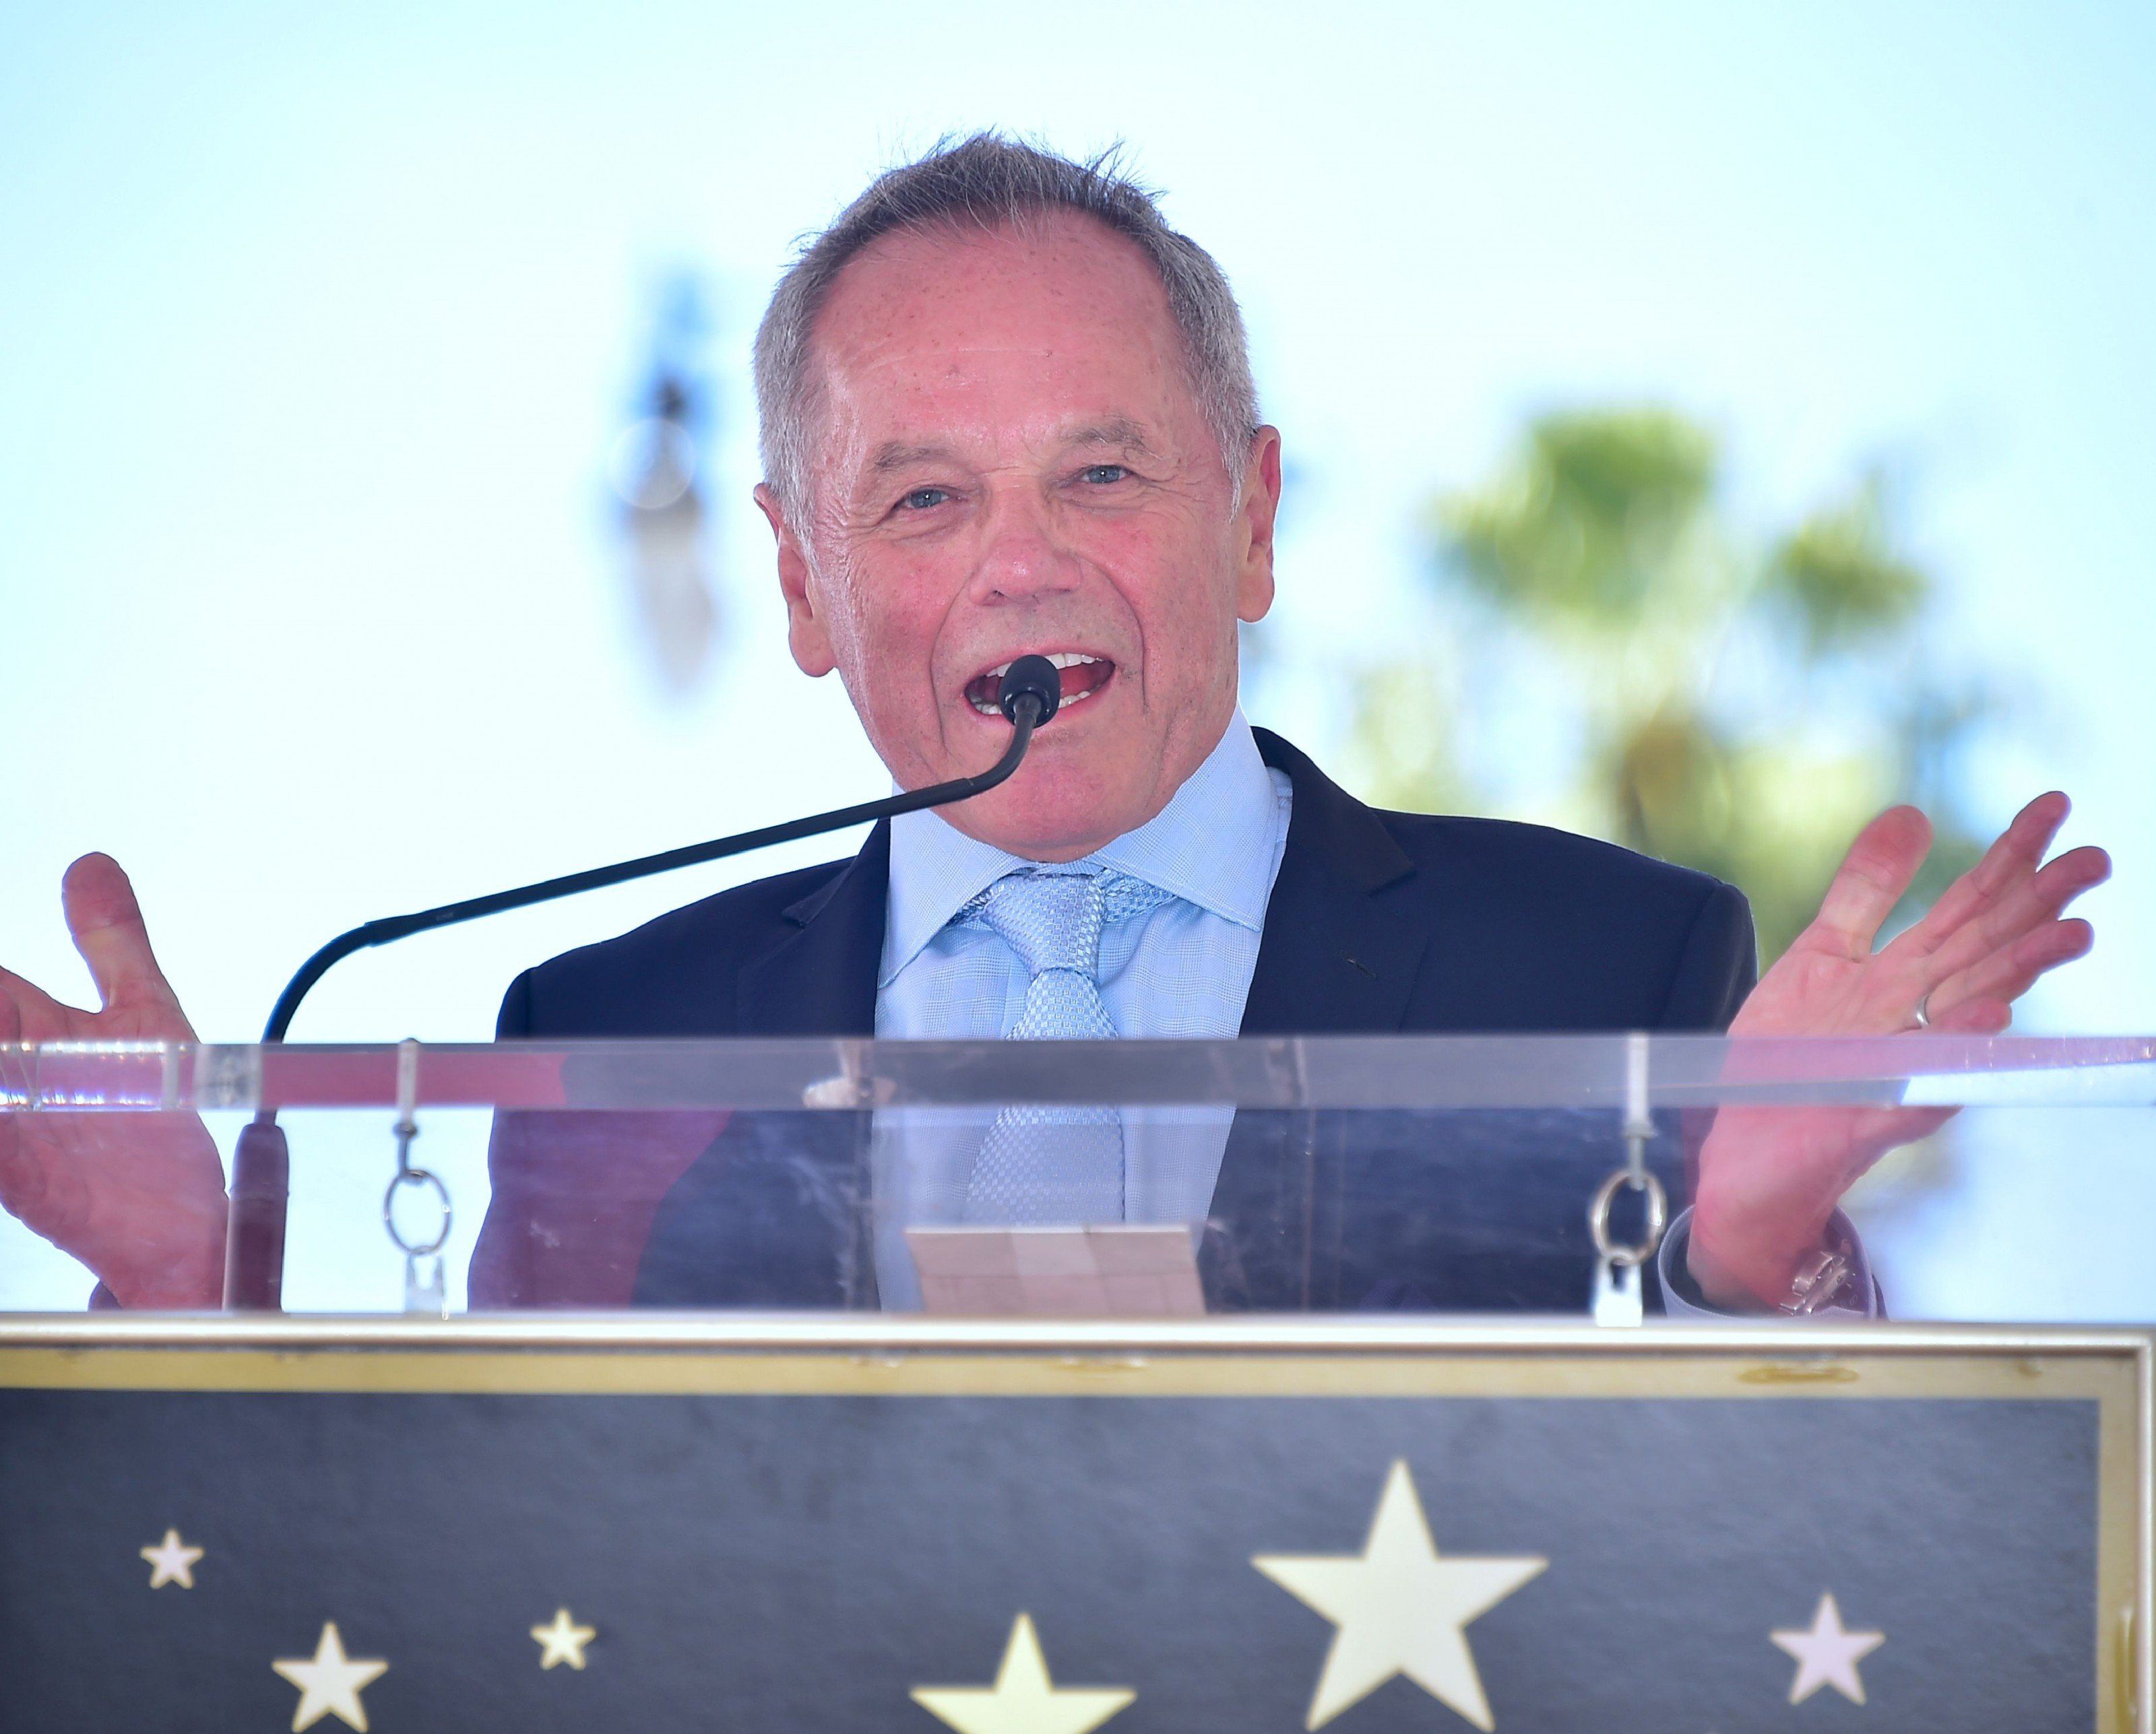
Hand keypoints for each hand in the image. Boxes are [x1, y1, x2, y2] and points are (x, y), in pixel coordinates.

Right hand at [0, 855, 226, 1307]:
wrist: (182, 1220)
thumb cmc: (152, 1120)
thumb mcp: (141, 1011)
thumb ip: (112, 941)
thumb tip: (89, 865)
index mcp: (18, 1019)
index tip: (1, 990)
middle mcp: (2, 1065)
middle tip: (9, 1018)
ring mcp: (4, 1117)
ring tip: (10, 1043)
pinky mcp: (14, 1171)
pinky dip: (1, 1116)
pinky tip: (11, 1091)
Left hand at [1689, 793, 2109, 1308]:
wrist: (1745, 1148)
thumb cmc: (1791, 1057)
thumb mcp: (1821, 955)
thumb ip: (1867, 890)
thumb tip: (1912, 813)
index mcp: (1905, 975)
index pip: (1970, 907)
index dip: (2010, 857)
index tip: (2054, 804)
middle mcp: (1917, 1018)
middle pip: (1988, 952)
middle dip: (2041, 909)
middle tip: (2095, 861)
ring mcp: (1899, 1068)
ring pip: (1971, 1017)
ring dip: (2018, 976)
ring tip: (2070, 936)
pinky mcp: (1864, 1121)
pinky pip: (1915, 1092)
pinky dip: (1950, 1062)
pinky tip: (1984, 1025)